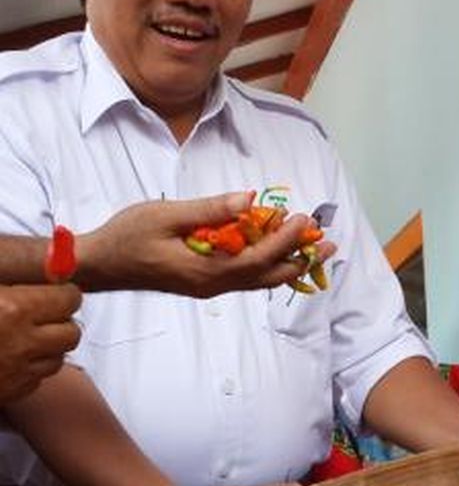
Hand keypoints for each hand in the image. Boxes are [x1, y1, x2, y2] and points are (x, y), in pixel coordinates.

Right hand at [0, 284, 81, 404]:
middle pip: (72, 332)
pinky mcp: (11, 393)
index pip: (69, 299)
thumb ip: (18, 284)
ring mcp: (17, 372)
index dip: (64, 294)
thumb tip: (55, 266)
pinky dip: (31, 369)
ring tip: (25, 338)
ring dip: (49, 347)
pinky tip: (12, 358)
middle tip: (44, 316)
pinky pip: (38, 379)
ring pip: (59, 358)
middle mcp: (22, 343)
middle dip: (62, 322)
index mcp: (14, 310)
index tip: (59, 292)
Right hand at [75, 192, 335, 297]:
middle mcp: (213, 284)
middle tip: (332, 244)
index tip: (303, 220)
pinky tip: (281, 255)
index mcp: (206, 270)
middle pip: (267, 275)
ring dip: (290, 263)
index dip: (284, 239)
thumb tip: (248, 199)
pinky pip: (246, 278)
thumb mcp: (165, 215)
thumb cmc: (128, 236)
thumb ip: (209, 209)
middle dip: (301, 258)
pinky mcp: (205, 282)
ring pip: (259, 279)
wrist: (101, 264)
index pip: (257, 257)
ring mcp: (210, 286)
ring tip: (317, 250)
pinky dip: (269, 266)